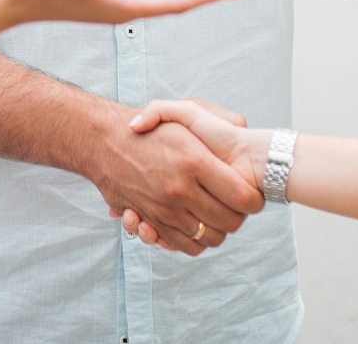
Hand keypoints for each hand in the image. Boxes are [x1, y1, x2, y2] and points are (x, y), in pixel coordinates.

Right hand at [120, 100, 270, 246]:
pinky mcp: (152, 221)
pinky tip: (197, 226)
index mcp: (194, 160)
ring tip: (217, 215)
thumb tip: (242, 128)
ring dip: (218, 231)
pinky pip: (186, 246)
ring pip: (209, 237)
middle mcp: (179, 189)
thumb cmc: (149, 127)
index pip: (241, 197)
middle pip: (229, 223)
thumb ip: (217, 116)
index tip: (253, 196)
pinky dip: (196, 242)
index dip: (254, 201)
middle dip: (239, 218)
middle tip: (238, 207)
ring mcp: (165, 209)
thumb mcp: (184, 111)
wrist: (103, 142)